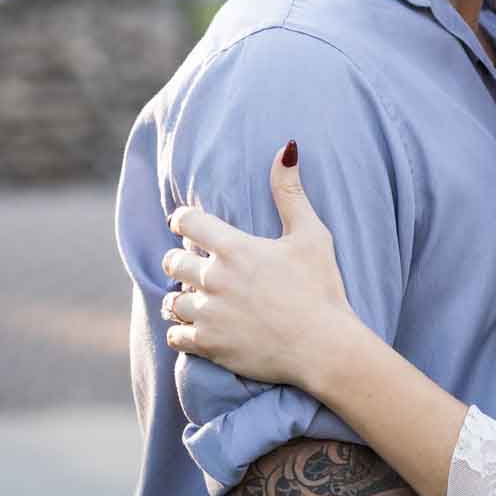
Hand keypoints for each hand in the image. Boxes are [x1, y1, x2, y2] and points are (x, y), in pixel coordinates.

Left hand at [162, 141, 355, 389]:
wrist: (324, 347)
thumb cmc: (321, 288)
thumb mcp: (312, 235)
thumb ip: (291, 192)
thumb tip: (287, 148)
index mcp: (234, 248)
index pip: (186, 221)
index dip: (183, 220)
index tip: (188, 225)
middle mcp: (214, 279)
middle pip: (172, 261)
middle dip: (180, 261)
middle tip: (195, 266)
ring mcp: (208, 314)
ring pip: (171, 301)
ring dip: (182, 298)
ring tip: (197, 300)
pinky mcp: (208, 345)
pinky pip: (175, 335)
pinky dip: (182, 332)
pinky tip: (198, 328)